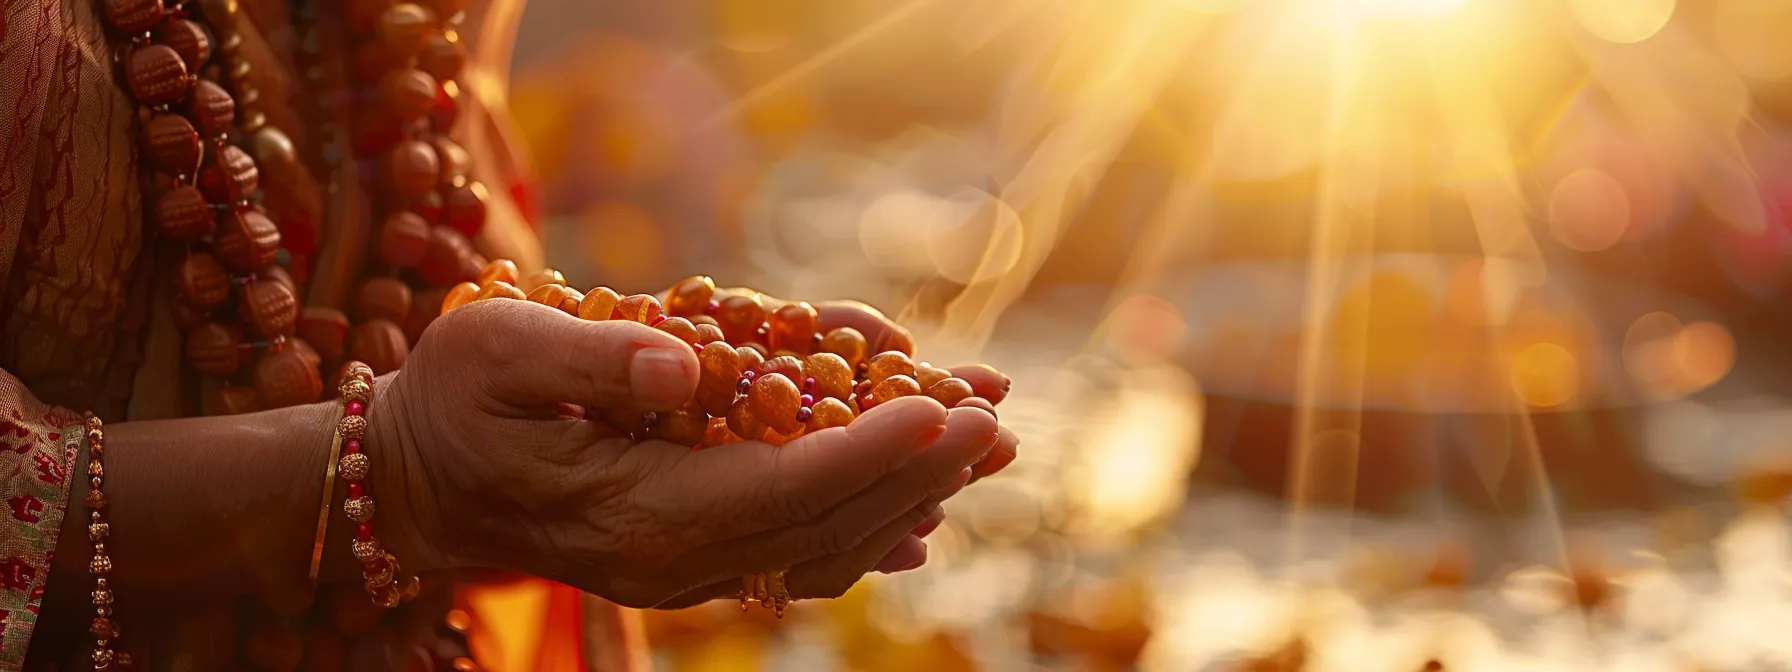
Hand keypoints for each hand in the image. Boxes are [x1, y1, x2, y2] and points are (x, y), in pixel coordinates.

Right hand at [367, 298, 1019, 607]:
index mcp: (637, 513)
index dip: (866, 448)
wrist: (416, 482)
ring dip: (912, 497)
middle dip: (918, 469)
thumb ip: (592, 361)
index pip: (780, 488)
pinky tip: (923, 516)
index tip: (940, 409)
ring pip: (826, 547)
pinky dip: (868, 534)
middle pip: (825, 521)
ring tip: (987, 447)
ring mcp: (688, 568)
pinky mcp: (694, 556)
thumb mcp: (496, 354)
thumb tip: (682, 369)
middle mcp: (676, 558)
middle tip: (999, 421)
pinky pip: (799, 560)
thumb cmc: (452, 401)